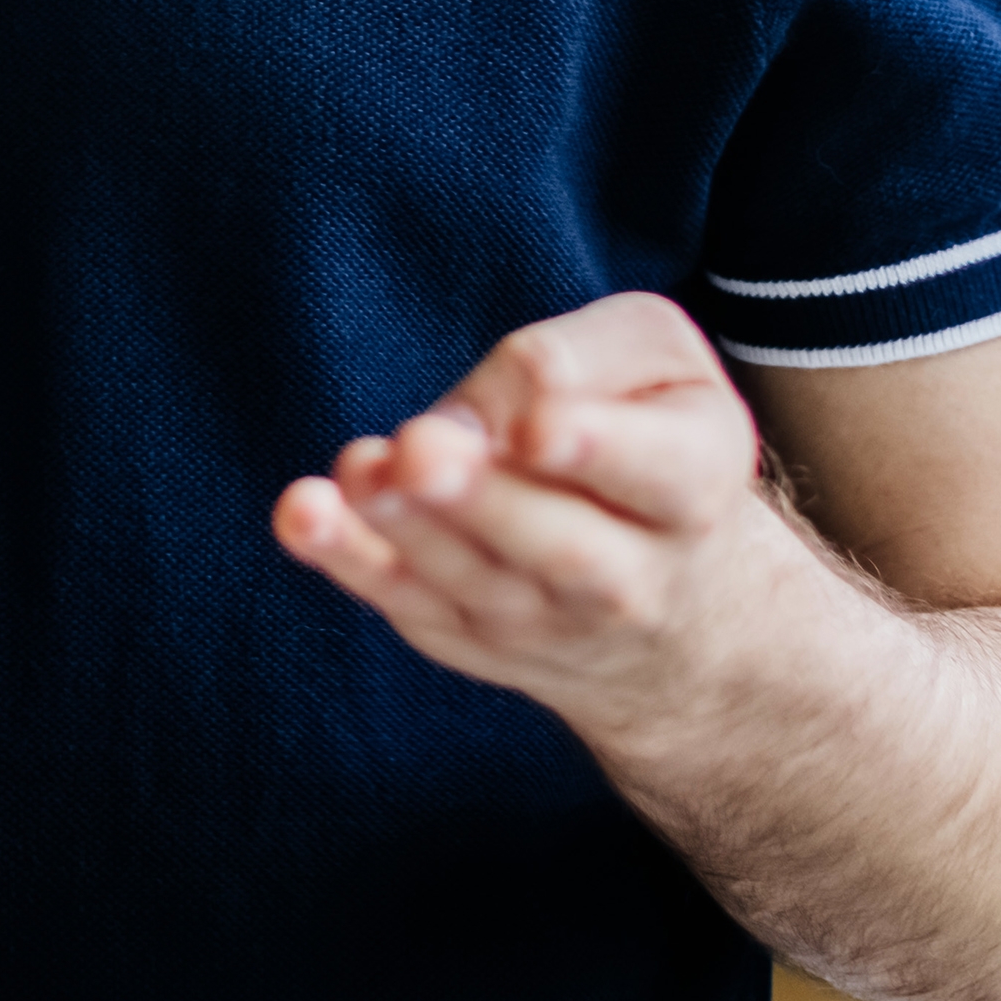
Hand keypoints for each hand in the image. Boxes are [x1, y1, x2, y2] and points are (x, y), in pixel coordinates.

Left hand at [271, 292, 812, 736]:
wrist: (678, 609)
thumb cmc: (654, 438)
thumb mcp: (658, 365)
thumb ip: (579, 358)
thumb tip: (489, 409)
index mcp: (694, 487)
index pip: (665, 476)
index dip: (600, 449)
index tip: (540, 426)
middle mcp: (634, 578)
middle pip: (565, 550)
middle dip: (485, 500)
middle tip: (421, 450)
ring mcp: (550, 625)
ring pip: (480, 587)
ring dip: (408, 530)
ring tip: (359, 473)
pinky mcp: (476, 642)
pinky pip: (414, 608)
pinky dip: (355, 565)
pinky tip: (306, 517)